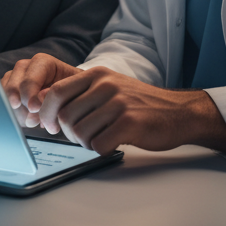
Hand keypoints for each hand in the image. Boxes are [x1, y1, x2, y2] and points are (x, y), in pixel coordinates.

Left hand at [6, 55, 225, 155]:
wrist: (179, 112)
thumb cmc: (140, 104)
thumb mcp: (110, 88)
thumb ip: (83, 95)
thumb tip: (49, 112)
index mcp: (96, 74)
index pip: (56, 92)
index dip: (47, 113)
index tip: (50, 126)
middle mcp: (105, 85)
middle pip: (66, 117)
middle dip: (68, 134)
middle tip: (81, 138)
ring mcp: (118, 103)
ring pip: (80, 133)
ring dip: (86, 143)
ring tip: (100, 139)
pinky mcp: (130, 123)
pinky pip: (99, 145)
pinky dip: (101, 150)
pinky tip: (112, 144)